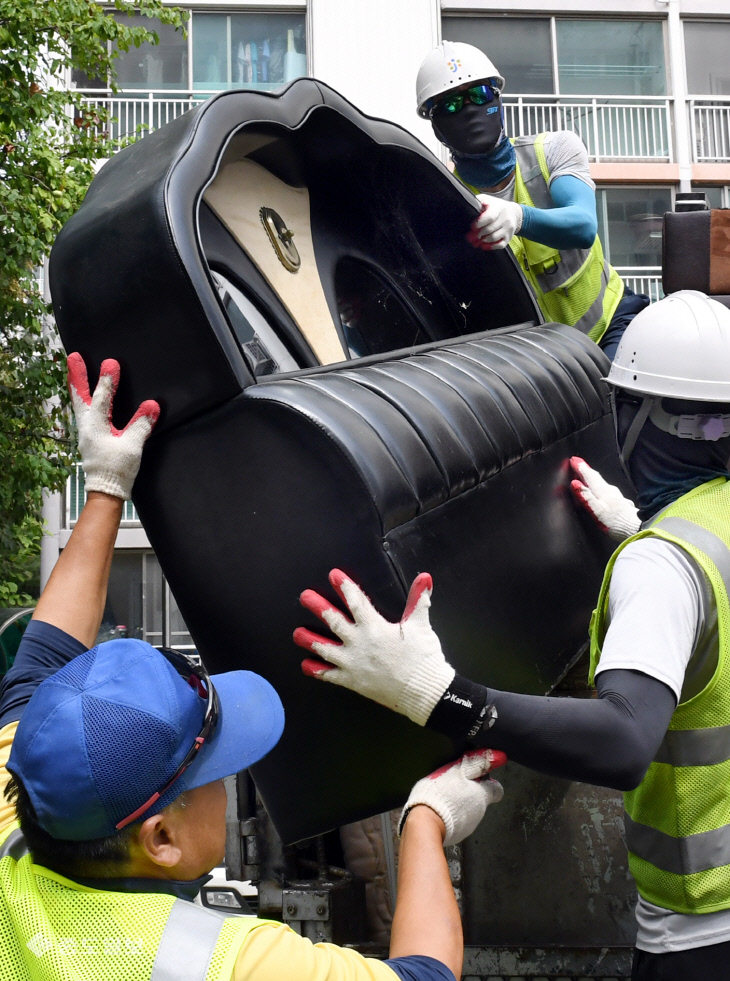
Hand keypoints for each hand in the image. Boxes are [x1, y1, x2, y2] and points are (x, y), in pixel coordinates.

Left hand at [68, 353, 159, 500]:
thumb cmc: (116, 470)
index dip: (107, 380)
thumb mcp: (132, 446)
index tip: (111, 363)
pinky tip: (88, 400)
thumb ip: (141, 424)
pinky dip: (84, 402)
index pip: (102, 397)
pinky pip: (84, 414)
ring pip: (80, 404)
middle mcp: (86, 427)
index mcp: (95, 426)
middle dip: (77, 376)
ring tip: (75, 372)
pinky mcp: (90, 439)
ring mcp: (86, 433)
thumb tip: (152, 406)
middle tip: (73, 357)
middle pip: (79, 396)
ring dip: (78, 387)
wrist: (106, 491)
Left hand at [294, 569, 454, 725]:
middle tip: (305, 597)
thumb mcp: (421, 625)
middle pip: (334, 621)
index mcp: (374, 627)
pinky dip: (317, 670)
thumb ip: (418, 600)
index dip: (345, 587)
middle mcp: (359, 643)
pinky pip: (330, 675)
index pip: (356, 602)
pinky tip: (306, 665)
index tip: (334, 576)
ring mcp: (353, 663)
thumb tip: (424, 578)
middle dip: (318, 607)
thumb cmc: (423, 658)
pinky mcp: (353, 681)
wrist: (424, 691)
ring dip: (310, 640)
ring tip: (297, 633)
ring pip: (326, 648)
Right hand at [399, 749, 505, 846]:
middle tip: (454, 783)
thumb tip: (498, 756)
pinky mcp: (457, 835)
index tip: (477, 776)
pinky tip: (439, 809)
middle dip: (469, 791)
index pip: (496, 789)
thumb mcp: (459, 770)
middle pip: (480, 799)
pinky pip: (457, 821)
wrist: (425, 823)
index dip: (488, 782)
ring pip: (468, 810)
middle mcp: (480, 812)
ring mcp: (469, 825)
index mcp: (482, 795)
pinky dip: (451, 815)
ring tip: (444, 796)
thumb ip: (478, 763)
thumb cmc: (442, 794)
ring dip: (460, 803)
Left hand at [467, 195, 522, 249]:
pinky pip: (500, 245)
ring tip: (476, 241)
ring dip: (483, 241)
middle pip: (490, 229)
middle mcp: (505, 218)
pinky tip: (484, 245)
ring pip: (494, 238)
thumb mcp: (487, 199)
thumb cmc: (496, 206)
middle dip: (478, 234)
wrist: (514, 212)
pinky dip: (491, 246)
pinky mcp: (509, 237)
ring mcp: (508, 228)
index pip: (489, 217)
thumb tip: (466, 205)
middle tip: (470, 237)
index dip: (479, 223)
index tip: (472, 227)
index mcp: (498, 208)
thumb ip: (478, 201)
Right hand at [570, 456, 639, 540]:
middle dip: (586, 470)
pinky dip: (600, 487)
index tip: (573, 460)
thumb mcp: (597, 510)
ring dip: (592, 478)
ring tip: (586, 476)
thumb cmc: (616, 522)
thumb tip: (575, 484)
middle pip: (596, 477)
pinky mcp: (620, 502)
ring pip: (602, 483)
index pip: (590, 476)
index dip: (580, 468)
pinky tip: (599, 492)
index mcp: (603, 491)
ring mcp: (616, 496)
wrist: (636, 529)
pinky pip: (607, 490)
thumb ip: (586, 497)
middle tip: (577, 464)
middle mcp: (610, 490)